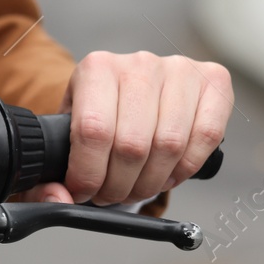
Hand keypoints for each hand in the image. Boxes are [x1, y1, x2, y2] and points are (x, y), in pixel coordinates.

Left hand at [25, 50, 231, 205]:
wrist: (127, 89)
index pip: (94, 131)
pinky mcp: (213, 81)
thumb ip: (50, 172)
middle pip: (132, 145)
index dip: (89, 174)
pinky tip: (166, 174)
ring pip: (169, 146)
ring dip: (150, 182)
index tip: (83, 192)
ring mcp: (180, 70)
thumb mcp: (64, 135)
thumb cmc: (96, 114)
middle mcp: (139, 64)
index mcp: (96, 68)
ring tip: (134, 188)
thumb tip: (57, 199)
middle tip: (109, 195)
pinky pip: (205, 137)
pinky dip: (185, 168)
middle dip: (118, 185)